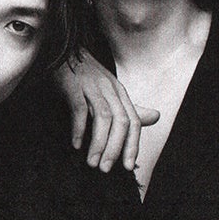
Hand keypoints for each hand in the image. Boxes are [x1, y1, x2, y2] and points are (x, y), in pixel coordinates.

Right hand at [56, 51, 158, 172]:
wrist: (62, 51)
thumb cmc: (85, 76)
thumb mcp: (111, 91)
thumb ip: (131, 108)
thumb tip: (157, 117)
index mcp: (120, 93)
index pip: (133, 122)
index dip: (132, 145)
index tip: (127, 167)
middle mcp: (110, 89)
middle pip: (121, 122)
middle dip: (115, 148)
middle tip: (106, 169)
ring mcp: (92, 86)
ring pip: (103, 117)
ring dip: (99, 143)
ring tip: (92, 163)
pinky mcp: (73, 84)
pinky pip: (80, 108)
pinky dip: (79, 127)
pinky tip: (76, 144)